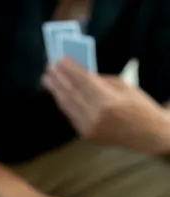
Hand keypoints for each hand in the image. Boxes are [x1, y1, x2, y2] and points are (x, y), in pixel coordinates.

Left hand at [42, 59, 169, 153]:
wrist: (149, 135)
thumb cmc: (140, 107)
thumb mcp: (125, 87)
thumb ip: (100, 81)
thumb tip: (78, 73)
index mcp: (107, 102)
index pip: (83, 82)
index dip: (70, 70)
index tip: (59, 60)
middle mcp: (95, 116)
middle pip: (71, 94)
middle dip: (59, 79)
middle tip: (49, 68)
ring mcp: (89, 128)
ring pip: (67, 106)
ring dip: (56, 91)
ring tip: (48, 80)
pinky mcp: (86, 135)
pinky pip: (71, 115)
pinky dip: (64, 103)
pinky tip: (58, 94)